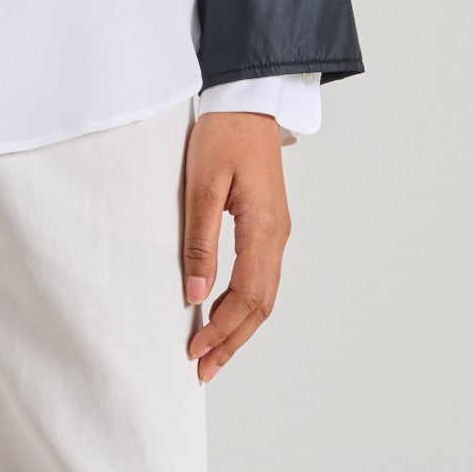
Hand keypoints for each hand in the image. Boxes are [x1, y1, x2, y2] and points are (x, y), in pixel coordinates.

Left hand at [181, 112, 289, 382]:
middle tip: (204, 370)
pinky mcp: (268, 227)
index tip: (195, 351)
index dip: (221, 328)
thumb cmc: (224, 135)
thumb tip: (195, 294)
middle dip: (232, 341)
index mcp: (264, 228)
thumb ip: (200, 242)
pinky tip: (222, 315)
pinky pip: (260, 278)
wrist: (248, 101)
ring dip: (239, 327)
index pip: (247, 296)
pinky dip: (243, 306)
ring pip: (263, 296)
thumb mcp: (202, 186)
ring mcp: (276, 233)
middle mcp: (277, 236)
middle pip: (261, 306)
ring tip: (213, 353)